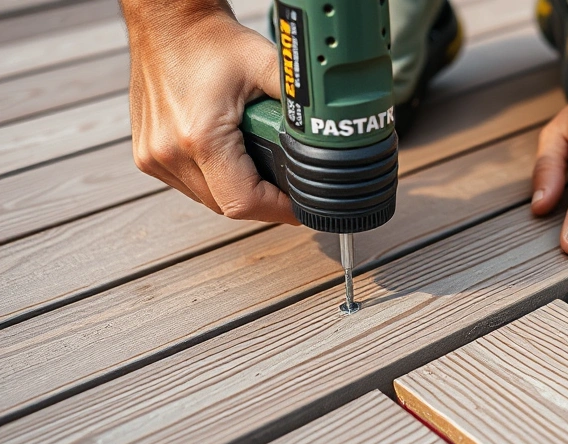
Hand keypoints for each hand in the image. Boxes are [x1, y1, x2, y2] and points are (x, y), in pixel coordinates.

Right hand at [124, 2, 296, 223]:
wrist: (168, 21)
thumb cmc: (211, 39)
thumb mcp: (268, 66)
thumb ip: (301, 103)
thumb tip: (331, 133)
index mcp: (197, 137)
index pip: (245, 202)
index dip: (279, 210)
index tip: (301, 205)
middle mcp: (168, 153)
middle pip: (228, 206)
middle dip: (262, 201)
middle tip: (287, 186)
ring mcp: (153, 157)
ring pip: (208, 200)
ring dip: (238, 192)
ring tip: (261, 167)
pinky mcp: (147, 156)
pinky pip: (190, 187)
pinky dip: (215, 181)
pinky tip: (232, 160)